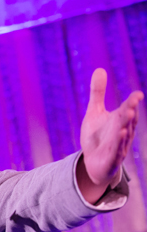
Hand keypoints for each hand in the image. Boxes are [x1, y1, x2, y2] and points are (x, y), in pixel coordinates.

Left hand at [78, 68, 142, 201]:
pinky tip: (120, 134)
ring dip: (126, 126)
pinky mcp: (112, 158)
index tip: (137, 95)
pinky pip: (117, 151)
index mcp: (119, 120)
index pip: (127, 109)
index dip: (132, 102)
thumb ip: (97, 93)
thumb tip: (100, 69)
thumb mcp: (94, 112)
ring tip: (128, 114)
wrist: (94, 162)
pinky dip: (119, 143)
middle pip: (127, 121)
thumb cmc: (97, 136)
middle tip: (132, 103)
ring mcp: (118, 145)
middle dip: (130, 112)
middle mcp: (122, 131)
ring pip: (124, 135)